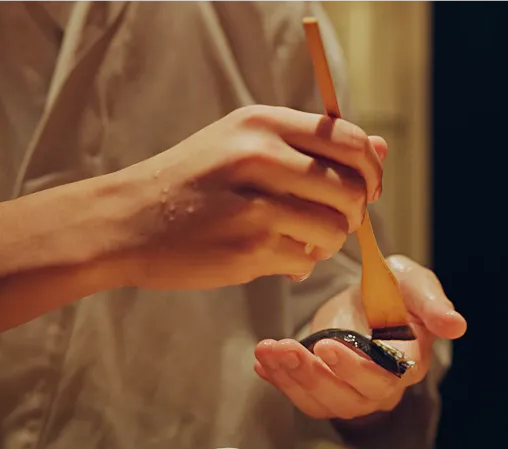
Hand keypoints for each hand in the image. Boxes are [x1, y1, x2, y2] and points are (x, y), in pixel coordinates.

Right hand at [112, 105, 386, 289]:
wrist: (126, 221)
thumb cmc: (193, 183)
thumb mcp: (245, 144)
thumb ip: (313, 146)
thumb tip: (382, 148)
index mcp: (263, 123)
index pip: (351, 141)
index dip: (370, 171)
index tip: (364, 191)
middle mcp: (261, 155)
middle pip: (351, 188)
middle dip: (353, 214)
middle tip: (331, 223)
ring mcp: (255, 203)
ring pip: (335, 229)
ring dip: (326, 243)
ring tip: (299, 242)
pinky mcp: (247, 247)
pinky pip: (306, 261)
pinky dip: (298, 265)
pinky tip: (272, 258)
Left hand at [253, 255, 466, 421]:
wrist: (365, 297)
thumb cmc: (394, 290)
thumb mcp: (414, 284)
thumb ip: (432, 303)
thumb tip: (457, 326)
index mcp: (409, 362)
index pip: (387, 377)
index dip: (357, 368)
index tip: (328, 346)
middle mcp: (383, 387)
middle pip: (351, 397)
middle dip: (315, 375)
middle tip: (287, 349)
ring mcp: (353, 394)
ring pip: (323, 402)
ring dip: (292, 378)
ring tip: (268, 350)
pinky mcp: (327, 392)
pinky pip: (303, 398)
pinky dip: (280, 381)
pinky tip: (263, 361)